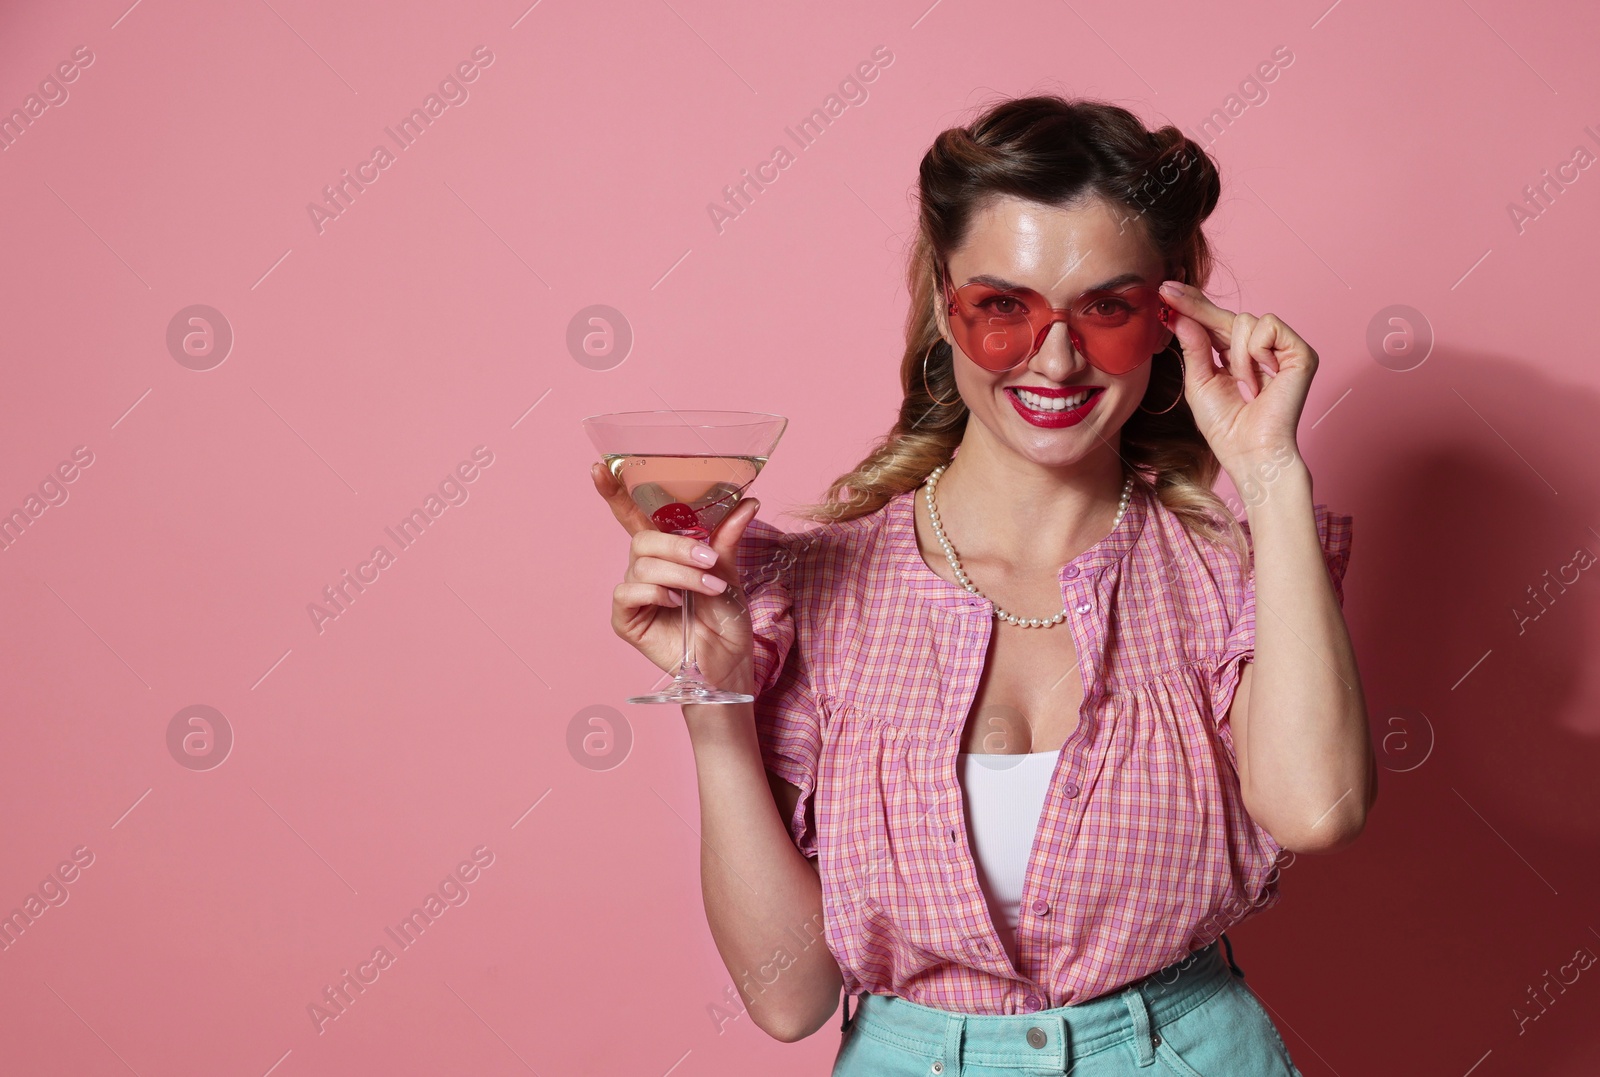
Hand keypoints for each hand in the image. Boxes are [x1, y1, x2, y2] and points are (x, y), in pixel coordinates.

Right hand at [591, 461, 760, 694]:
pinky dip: (655, 592)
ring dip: (681, 574)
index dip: (614, 492)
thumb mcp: (728, 571)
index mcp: (664, 552)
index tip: (598, 467)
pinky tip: (675, 602)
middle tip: (709, 562)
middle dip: (678, 547)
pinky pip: (629, 592)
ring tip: (709, 588)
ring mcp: (633, 594)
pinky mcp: (626, 619)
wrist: (728, 660)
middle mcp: (644, 568)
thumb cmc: (725, 618)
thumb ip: (727, 537)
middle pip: (643, 539)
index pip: (633, 516)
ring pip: (643, 566)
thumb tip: (748, 502)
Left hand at [1157, 280, 1314, 478]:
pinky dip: (1256, 352)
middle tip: (1167, 293)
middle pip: (1228, 315)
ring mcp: (1282, 349)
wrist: (1250, 452)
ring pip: (1245, 320)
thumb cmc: (1226, 426)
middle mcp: (1262, 349)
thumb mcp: (1200, 382)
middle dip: (1197, 308)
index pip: (1215, 323)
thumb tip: (1180, 314)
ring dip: (1235, 355)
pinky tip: (1261, 379)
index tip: (1164, 289)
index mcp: (1237, 355)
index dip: (1192, 305)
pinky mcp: (1301, 352)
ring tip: (1243, 385)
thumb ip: (1194, 346)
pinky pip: (1268, 327)